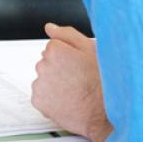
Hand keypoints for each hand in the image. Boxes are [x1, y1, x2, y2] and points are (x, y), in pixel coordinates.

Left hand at [31, 23, 111, 141]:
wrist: (104, 113)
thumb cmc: (101, 82)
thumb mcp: (91, 50)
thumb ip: (67, 34)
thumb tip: (50, 28)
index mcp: (55, 50)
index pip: (53, 46)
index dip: (68, 56)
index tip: (78, 65)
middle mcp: (43, 66)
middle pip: (47, 63)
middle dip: (60, 69)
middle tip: (78, 79)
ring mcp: (39, 84)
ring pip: (44, 79)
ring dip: (55, 84)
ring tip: (74, 91)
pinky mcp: (38, 101)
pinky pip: (42, 96)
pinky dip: (51, 98)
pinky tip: (67, 100)